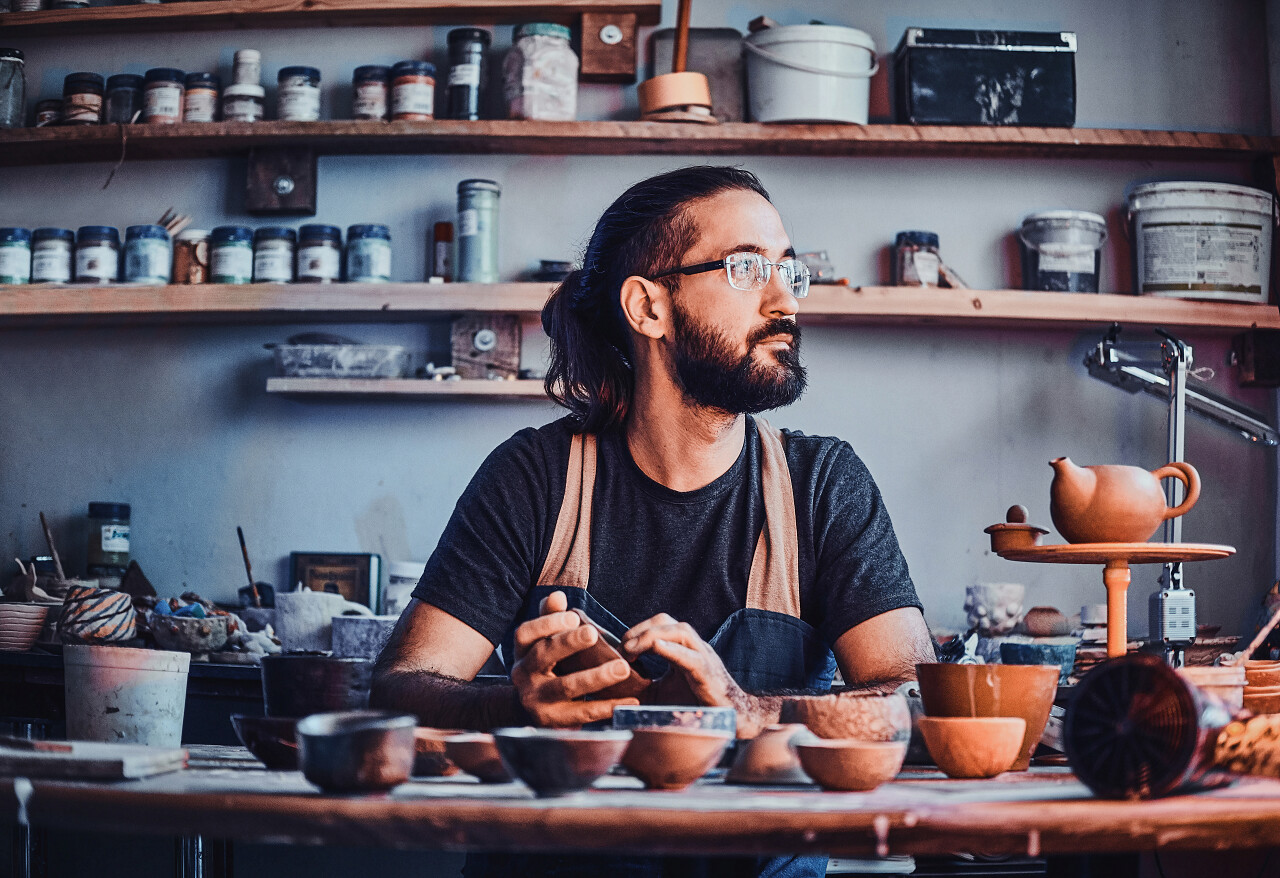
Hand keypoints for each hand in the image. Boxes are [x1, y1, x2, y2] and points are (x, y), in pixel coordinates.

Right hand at [509, 590, 639, 727]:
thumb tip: (558, 595)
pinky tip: (628, 700)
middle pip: (543, 655)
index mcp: (522, 651)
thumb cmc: (547, 666)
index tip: (574, 615)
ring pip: (565, 686)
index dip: (547, 623)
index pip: (525, 633)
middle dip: (568, 643)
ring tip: (622, 669)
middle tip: (593, 633)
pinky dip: (606, 707)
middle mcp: (523, 674)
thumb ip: (551, 619)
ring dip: (595, 677)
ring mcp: (535, 700)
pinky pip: (581, 713)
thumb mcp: (544, 643)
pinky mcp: (551, 721)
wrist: (533, 710)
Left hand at [621, 614, 741, 709]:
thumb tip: (616, 685)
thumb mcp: (665, 691)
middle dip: (640, 629)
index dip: (638, 630)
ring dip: (651, 636)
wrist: (733, 720)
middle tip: (622, 648)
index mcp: (684, 649)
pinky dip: (672, 650)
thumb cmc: (698, 706)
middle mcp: (694, 648)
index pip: (660, 624)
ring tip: (631, 650)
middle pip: (667, 621)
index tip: (620, 647)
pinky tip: (656, 649)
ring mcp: (704, 658)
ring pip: (680, 632)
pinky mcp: (708, 675)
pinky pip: (691, 656)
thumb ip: (645, 682)